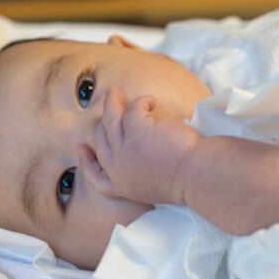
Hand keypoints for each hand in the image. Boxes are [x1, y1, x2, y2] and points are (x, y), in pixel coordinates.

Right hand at [76, 87, 200, 205]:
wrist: (197, 175)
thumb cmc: (187, 180)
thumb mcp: (156, 185)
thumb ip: (143, 173)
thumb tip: (142, 155)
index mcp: (124, 186)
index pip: (98, 178)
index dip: (87, 164)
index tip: (82, 150)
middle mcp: (120, 170)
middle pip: (102, 143)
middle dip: (102, 124)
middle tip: (106, 108)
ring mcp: (126, 150)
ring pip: (111, 121)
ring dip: (112, 103)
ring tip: (114, 92)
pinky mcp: (137, 131)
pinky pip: (132, 109)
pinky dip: (141, 102)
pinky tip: (150, 100)